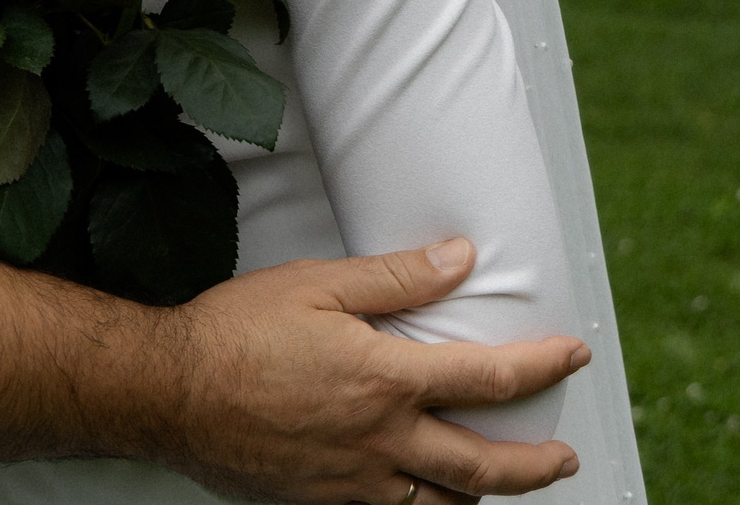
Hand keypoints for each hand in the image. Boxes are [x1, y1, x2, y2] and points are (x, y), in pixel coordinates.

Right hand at [157, 239, 585, 503]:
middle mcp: (381, 441)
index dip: (543, 366)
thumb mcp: (316, 284)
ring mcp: (355, 482)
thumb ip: (395, 277)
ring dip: (485, 495)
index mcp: (385, 380)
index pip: (491, 378)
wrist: (168, 392)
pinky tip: (427, 499)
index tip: (571, 355)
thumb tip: (457, 259)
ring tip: (501, 482)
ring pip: (444, 504)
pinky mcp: (325, 503)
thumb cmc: (233, 334)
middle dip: (537, 463)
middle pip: (486, 466)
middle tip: (564, 455)